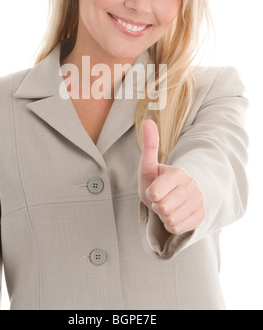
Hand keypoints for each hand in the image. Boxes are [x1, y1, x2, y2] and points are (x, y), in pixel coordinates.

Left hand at [138, 119, 205, 234]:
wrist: (174, 197)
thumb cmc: (156, 181)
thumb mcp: (148, 166)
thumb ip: (149, 146)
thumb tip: (148, 121)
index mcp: (178, 173)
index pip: (155, 194)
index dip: (150, 195)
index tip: (154, 189)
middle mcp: (191, 185)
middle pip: (163, 208)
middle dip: (157, 206)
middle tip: (161, 199)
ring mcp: (198, 200)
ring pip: (170, 219)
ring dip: (164, 216)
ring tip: (167, 206)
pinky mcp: (201, 215)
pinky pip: (177, 228)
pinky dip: (172, 224)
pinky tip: (175, 214)